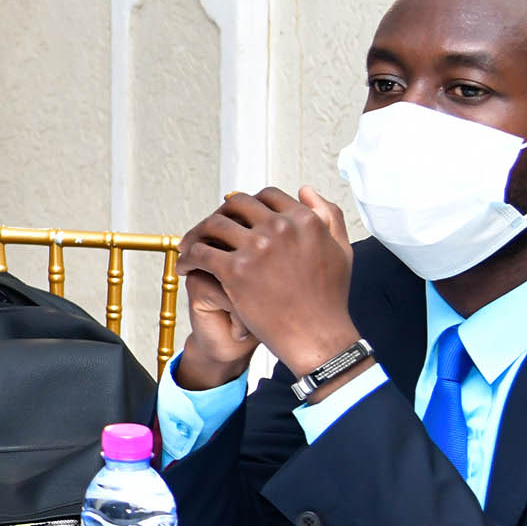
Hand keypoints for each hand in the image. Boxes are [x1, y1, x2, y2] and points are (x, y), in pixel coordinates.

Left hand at [176, 186, 360, 377]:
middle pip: (235, 205)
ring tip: (189, 247)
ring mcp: (257, 248)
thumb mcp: (341, 249)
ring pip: (213, 225)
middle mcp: (280, 227)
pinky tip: (185, 267)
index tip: (235, 217)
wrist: (317, 336)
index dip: (247, 205)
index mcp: (304, 219)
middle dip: (219, 214)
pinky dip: (187, 258)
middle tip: (207, 229)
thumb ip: (327, 215)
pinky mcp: (236, 270)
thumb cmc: (329, 298)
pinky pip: (200, 253)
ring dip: (197, 234)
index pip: (265, 196)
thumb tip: (304, 189)